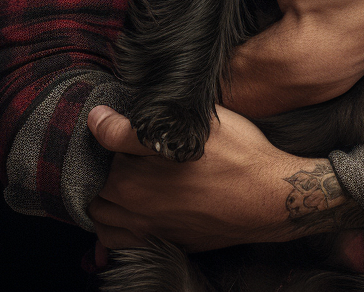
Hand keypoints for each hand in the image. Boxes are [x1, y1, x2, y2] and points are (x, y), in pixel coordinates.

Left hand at [86, 104, 359, 254]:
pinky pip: (122, 243)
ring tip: (123, 179)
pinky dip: (117, 229)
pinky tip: (134, 209)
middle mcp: (134, 213)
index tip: (118, 124)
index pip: (95, 155)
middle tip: (123, 150)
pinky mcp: (167, 243)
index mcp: (130, 181)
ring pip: (104, 221)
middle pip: (94, 191)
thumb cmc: (235, 155)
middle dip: (101, 170)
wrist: (269, 196)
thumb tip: (96, 119)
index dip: (104, 135)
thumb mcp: (186, 128)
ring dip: (106, 200)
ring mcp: (150, 232)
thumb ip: (132, 129)